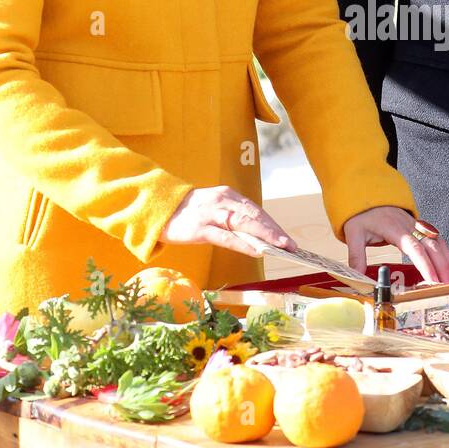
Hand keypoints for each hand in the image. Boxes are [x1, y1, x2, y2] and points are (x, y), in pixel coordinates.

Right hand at [160, 186, 293, 255]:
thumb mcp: (213, 209)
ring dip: (265, 236)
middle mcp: (222, 201)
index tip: (287, 238)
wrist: (157, 209)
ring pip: (243, 224)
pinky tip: (256, 251)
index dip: (273, 225)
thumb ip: (233, 219)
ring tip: (280, 248)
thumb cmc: (189, 213)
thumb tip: (257, 237)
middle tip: (291, 246)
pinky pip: (225, 236)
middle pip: (254, 216)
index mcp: (227, 196)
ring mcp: (211, 214)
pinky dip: (242, 243)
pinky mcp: (199, 228)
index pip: (256, 211)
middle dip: (274, 231)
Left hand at [342, 206, 448, 284]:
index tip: (432, 279)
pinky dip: (446, 255)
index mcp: (395, 229)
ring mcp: (418, 227)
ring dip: (447, 262)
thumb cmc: (364, 215)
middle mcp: (411, 227)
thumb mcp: (354, 233)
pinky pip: (438, 241)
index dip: (425, 264)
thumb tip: (358, 276)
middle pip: (432, 247)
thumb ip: (356, 255)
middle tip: (448, 286)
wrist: (370, 197)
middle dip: (443, 267)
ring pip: (439, 244)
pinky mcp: (421, 229)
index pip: (415, 248)